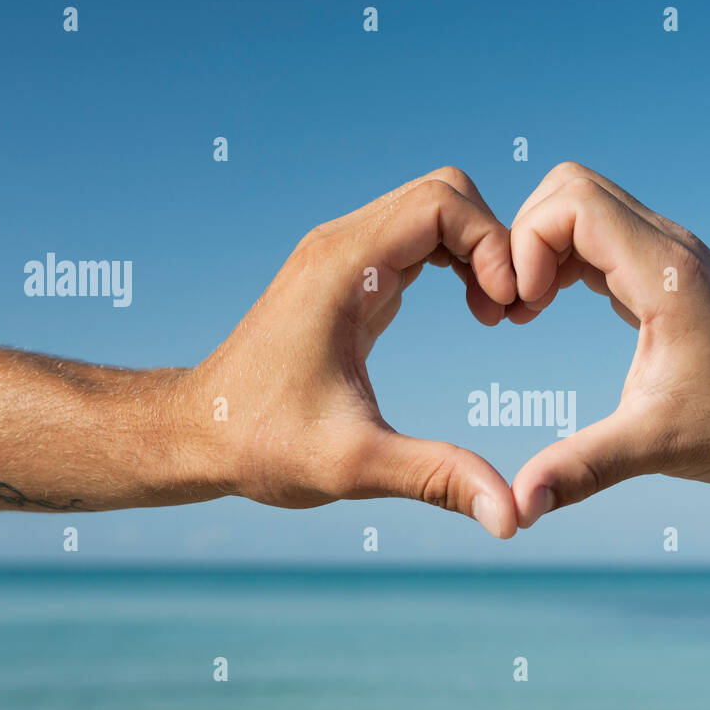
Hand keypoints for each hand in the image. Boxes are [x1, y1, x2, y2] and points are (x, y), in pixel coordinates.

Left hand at [182, 167, 519, 537]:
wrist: (197, 434)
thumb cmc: (261, 444)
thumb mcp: (355, 466)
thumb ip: (437, 479)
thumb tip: (512, 517)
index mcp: (344, 267)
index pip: (442, 203)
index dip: (492, 245)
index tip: (508, 310)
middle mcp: (341, 245)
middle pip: (444, 193)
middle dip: (493, 242)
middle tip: (510, 311)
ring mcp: (343, 256)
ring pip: (433, 211)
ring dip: (477, 251)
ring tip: (494, 314)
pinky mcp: (348, 277)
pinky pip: (417, 238)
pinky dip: (457, 261)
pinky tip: (473, 313)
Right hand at [506, 162, 709, 527]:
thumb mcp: (657, 447)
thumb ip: (581, 470)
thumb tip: (517, 509)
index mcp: (667, 273)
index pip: (573, 204)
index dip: (528, 245)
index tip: (524, 309)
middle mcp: (670, 249)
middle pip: (571, 189)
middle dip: (525, 238)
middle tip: (516, 307)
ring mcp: (671, 257)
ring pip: (585, 208)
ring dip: (542, 248)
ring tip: (526, 312)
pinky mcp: (669, 275)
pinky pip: (601, 238)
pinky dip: (563, 260)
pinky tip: (550, 310)